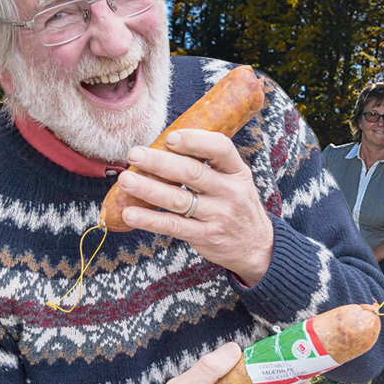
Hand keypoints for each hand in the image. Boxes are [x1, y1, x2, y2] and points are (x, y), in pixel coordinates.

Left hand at [113, 129, 273, 284]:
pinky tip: (130, 213)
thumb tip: (166, 144)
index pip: (221, 149)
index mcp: (238, 172)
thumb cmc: (237, 205)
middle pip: (192, 172)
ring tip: (126, 180)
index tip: (170, 137)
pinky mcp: (205, 236)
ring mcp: (218, 215)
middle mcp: (230, 192)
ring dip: (149, 189)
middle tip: (135, 154)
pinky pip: (173, 226)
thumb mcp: (236, 180)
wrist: (257, 246)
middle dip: (160, 162)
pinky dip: (150, 220)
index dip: (195, 140)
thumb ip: (210, 164)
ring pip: (178, 199)